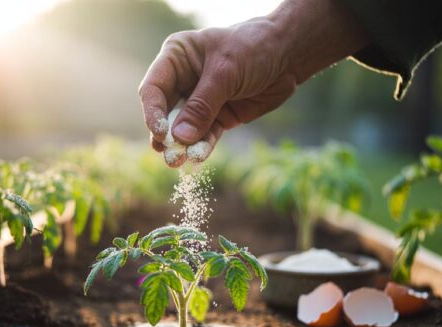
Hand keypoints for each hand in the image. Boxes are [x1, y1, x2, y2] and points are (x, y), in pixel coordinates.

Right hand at [139, 0, 367, 166]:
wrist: (288, 56)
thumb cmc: (253, 49)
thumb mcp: (225, 72)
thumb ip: (202, 105)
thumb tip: (181, 137)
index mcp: (177, 58)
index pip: (153, 88)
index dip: (153, 112)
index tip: (160, 132)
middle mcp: (183, 80)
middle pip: (165, 112)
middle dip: (165, 134)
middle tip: (167, 153)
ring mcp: (199, 101)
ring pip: (183, 128)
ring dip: (181, 146)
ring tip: (176, 162)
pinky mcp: (217, 117)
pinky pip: (205, 136)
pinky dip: (201, 147)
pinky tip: (197, 158)